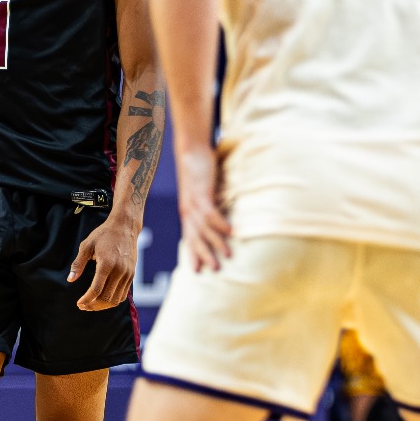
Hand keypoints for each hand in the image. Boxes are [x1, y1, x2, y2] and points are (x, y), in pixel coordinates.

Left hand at [70, 214, 137, 310]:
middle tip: (83, 306)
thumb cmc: (104, 235)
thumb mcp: (87, 246)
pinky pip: (123, 294)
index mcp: (107, 263)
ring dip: (103, 306)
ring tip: (91, 305)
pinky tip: (103, 300)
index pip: (96, 289)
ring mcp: (127, 274)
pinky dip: (113, 301)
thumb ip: (78, 263)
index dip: (86, 299)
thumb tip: (70, 279)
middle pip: (106, 297)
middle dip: (93, 305)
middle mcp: (119, 270)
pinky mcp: (131, 275)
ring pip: (116, 299)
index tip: (79, 304)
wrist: (125, 227)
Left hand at [176, 145, 232, 271]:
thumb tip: (218, 216)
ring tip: (228, 255)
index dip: (193, 254)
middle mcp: (188, 211)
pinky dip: (220, 224)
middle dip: (205, 255)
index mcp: (188, 212)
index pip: (189, 238)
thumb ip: (208, 205)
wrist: (190, 149)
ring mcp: (193, 203)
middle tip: (215, 270)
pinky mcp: (201, 193)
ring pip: (204, 229)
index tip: (197, 271)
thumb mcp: (202, 191)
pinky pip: (210, 213)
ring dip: (217, 243)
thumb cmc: (198, 169)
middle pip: (195, 238)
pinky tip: (231, 232)